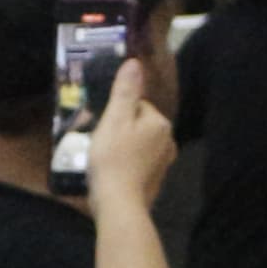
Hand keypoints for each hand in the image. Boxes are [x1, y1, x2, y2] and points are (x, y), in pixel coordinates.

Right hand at [85, 60, 176, 212]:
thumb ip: (125, 91)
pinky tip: (111, 170)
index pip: (136, 105)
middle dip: (117, 129)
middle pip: (136, 124)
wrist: (119, 204)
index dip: (114, 113)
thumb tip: (134, 63)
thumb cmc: (113, 158)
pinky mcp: (154, 179)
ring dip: (119, 146)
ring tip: (101, 157)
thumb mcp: (114, 119)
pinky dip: (124, 163)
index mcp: (160, 124)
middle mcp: (168, 141)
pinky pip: (137, 162)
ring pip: (136, 143)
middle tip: (97, 142)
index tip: (99, 125)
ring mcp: (164, 162)